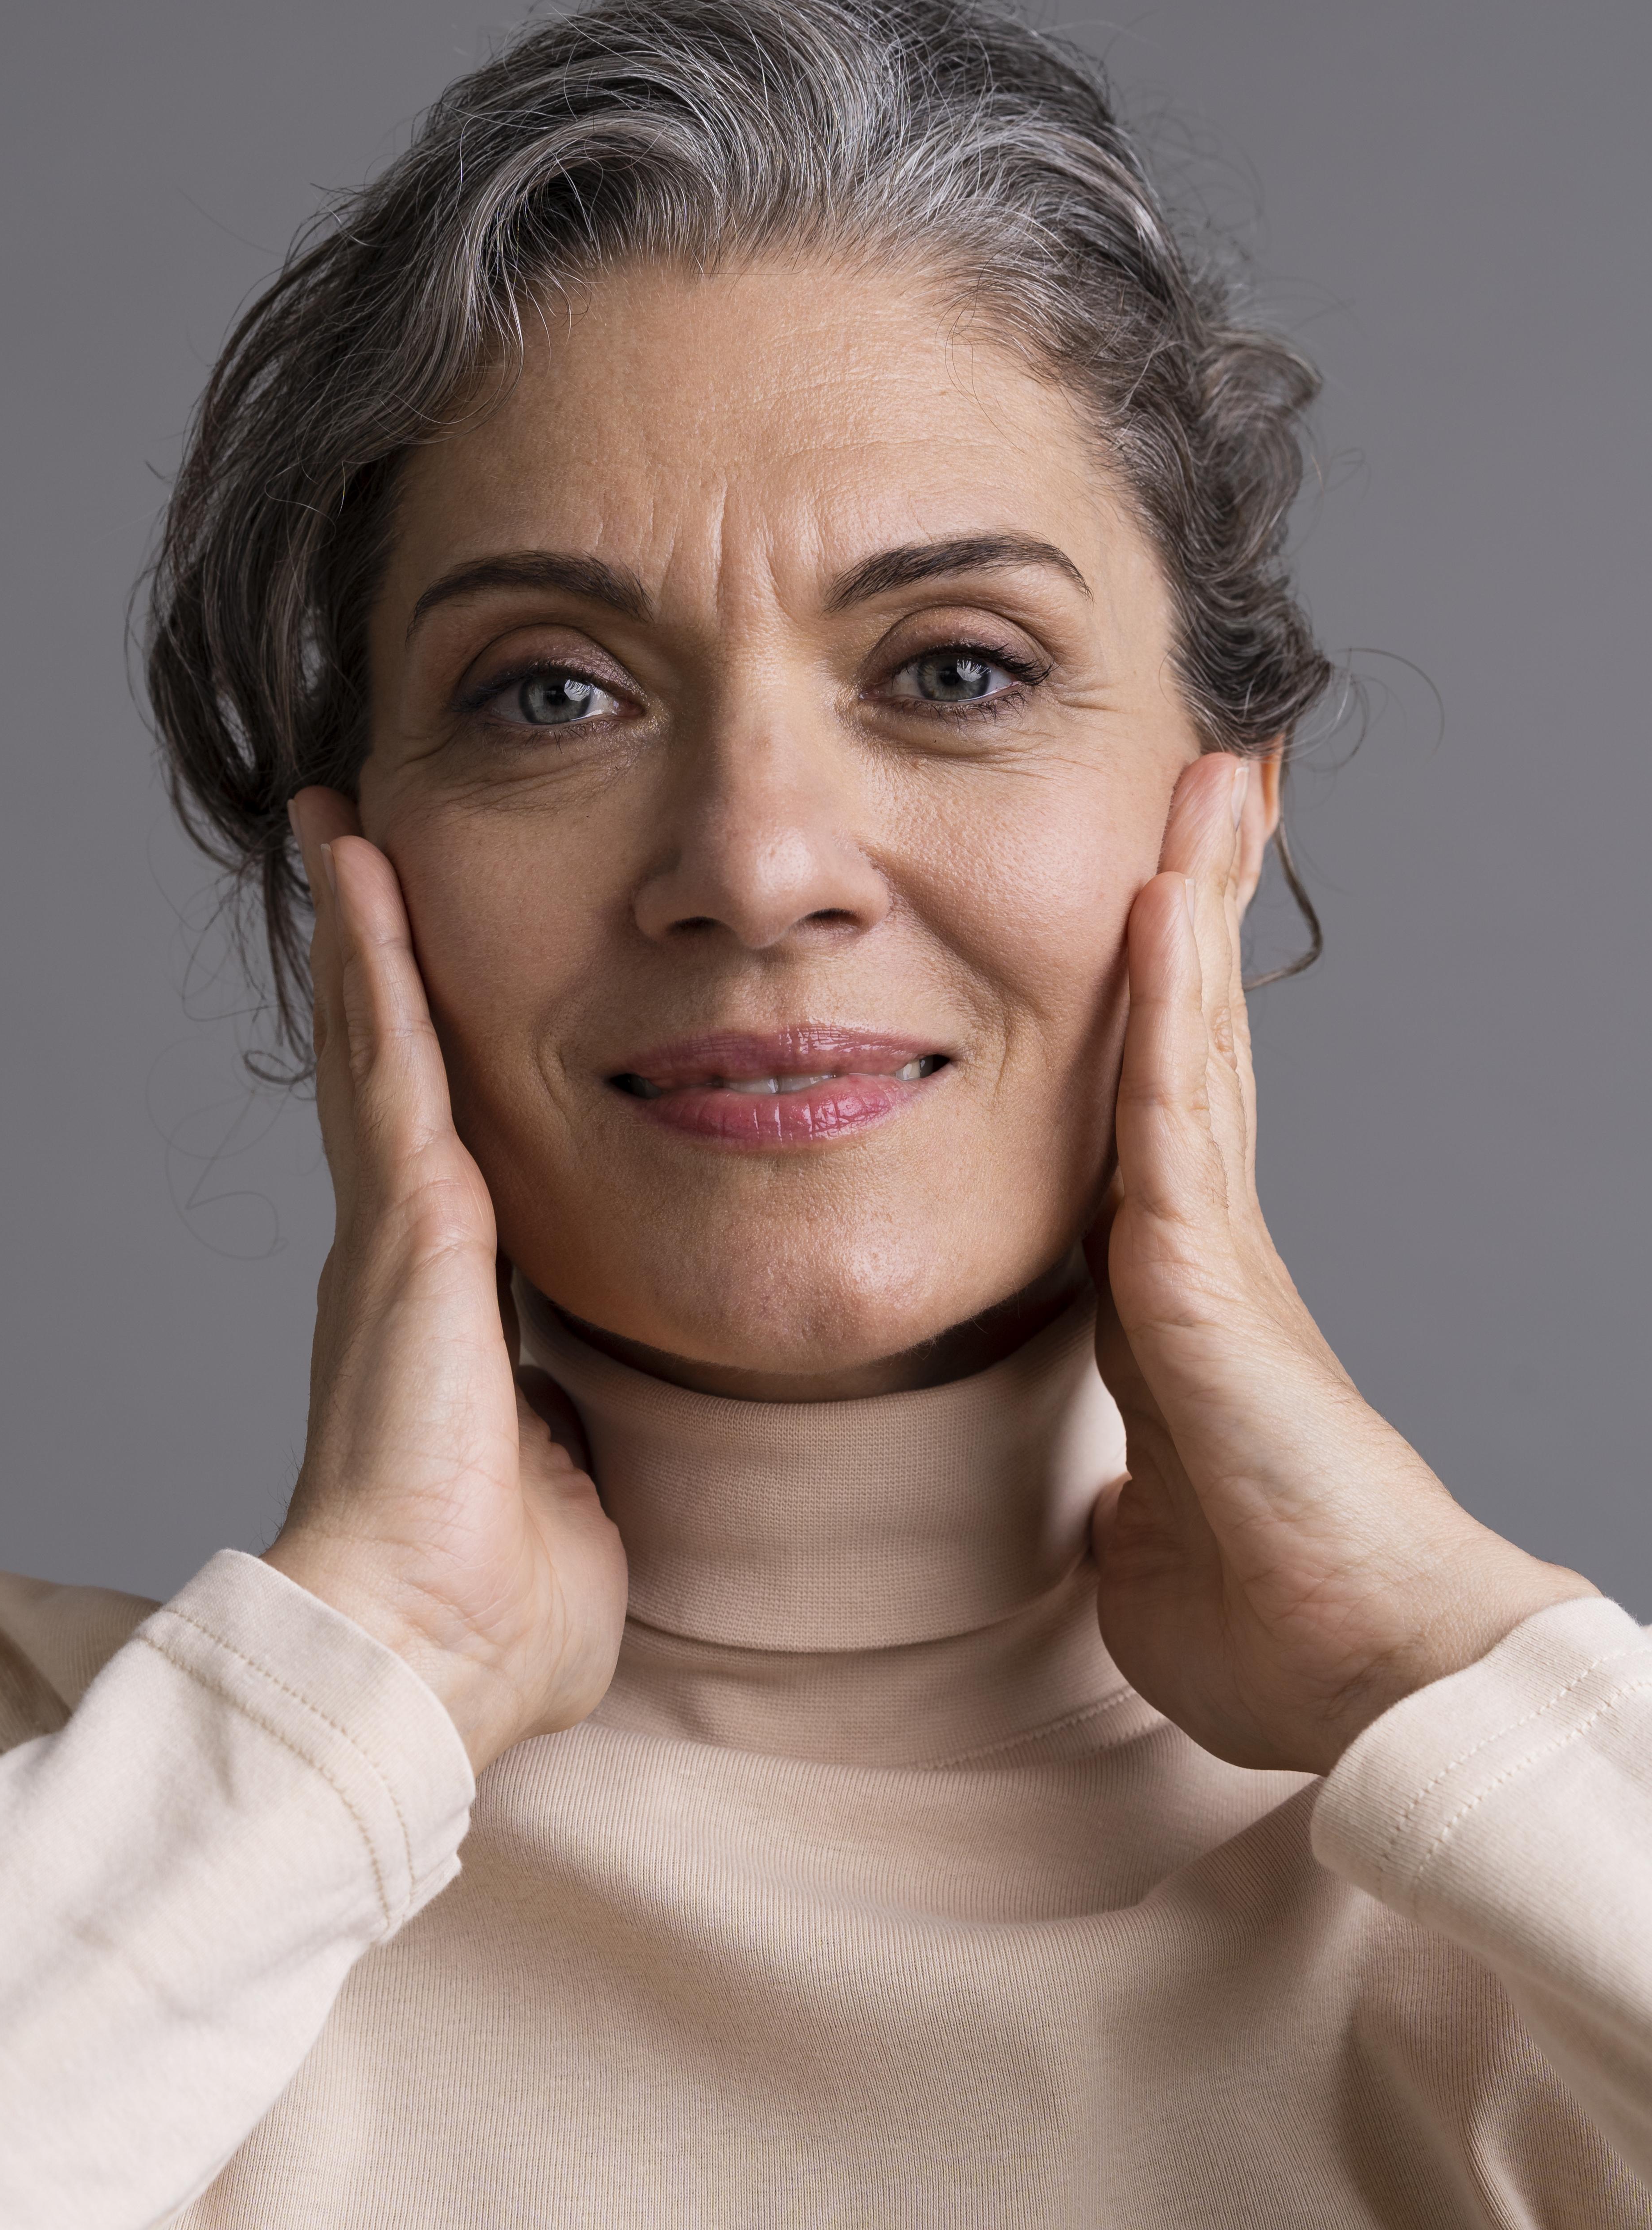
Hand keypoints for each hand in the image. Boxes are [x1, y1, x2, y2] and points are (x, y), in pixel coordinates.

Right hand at [262, 789, 627, 1774]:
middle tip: (357, 856)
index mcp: (446, 1307)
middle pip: (391, 1070)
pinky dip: (372, 963)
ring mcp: (393, 1232)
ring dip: (363, 932)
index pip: (440, 1147)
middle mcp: (405, 1252)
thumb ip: (575, 1438)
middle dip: (376, 963)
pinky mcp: (405, 1225)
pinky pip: (390, 1062)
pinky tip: (359, 875)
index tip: (424, 983)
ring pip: (379, 1043)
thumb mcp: (565, 1483)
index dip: (426, 1059)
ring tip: (347, 829)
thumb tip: (589, 1433)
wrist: (428, 1651)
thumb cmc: (498, 1604)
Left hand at [1088, 753, 1592, 1773]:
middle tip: (1206, 786)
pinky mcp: (1211, 1277)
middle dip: (1196, 905)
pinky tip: (1153, 905)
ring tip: (1203, 786)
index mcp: (1178, 1297)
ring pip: (1192, 1041)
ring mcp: (1216, 1250)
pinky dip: (1156, 1007)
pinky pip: (1166, 1116)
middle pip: (1191, 1038)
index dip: (1161, 1004)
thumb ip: (1124, 1495)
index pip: (1160, 1115)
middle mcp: (1204, 1247)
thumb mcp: (1148, 1546)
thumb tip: (1109, 1506)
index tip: (1159, 908)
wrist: (1355, 1679)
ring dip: (1190, 907)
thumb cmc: (1269, 1626)